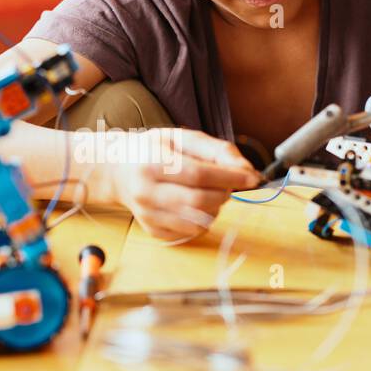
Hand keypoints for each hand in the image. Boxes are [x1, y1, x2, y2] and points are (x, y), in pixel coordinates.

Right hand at [111, 128, 259, 240]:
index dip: (230, 177)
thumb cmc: (154, 150)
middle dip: (225, 193)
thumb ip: (216, 150)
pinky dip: (203, 220)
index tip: (252, 177)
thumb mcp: (182, 138)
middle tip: (229, 184)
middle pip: (199, 201)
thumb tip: (247, 170)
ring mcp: (147, 214)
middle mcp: (145, 191)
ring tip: (211, 193)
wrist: (118, 171)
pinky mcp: (152, 230)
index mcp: (151, 162)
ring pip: (197, 221)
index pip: (198, 174)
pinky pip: (190, 232)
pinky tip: (196, 205)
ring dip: (216, 208)